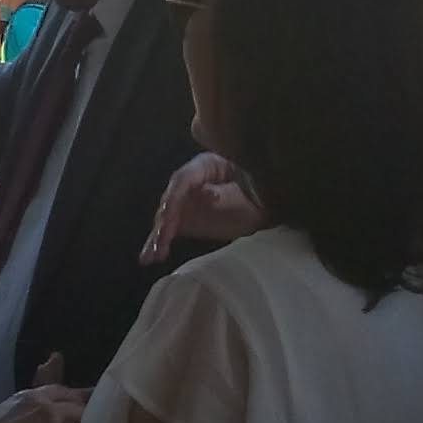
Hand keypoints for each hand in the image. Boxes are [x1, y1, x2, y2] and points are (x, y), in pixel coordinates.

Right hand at [144, 153, 266, 262]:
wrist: (272, 204)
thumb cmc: (265, 189)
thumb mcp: (252, 187)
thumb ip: (229, 190)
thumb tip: (208, 195)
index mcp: (205, 165)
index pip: (182, 180)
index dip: (175, 199)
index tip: (169, 217)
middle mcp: (190, 182)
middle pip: (171, 200)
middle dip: (164, 222)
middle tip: (159, 242)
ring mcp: (188, 201)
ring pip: (167, 217)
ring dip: (158, 236)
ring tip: (151, 255)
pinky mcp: (188, 220)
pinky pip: (171, 230)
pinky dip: (161, 243)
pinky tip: (150, 257)